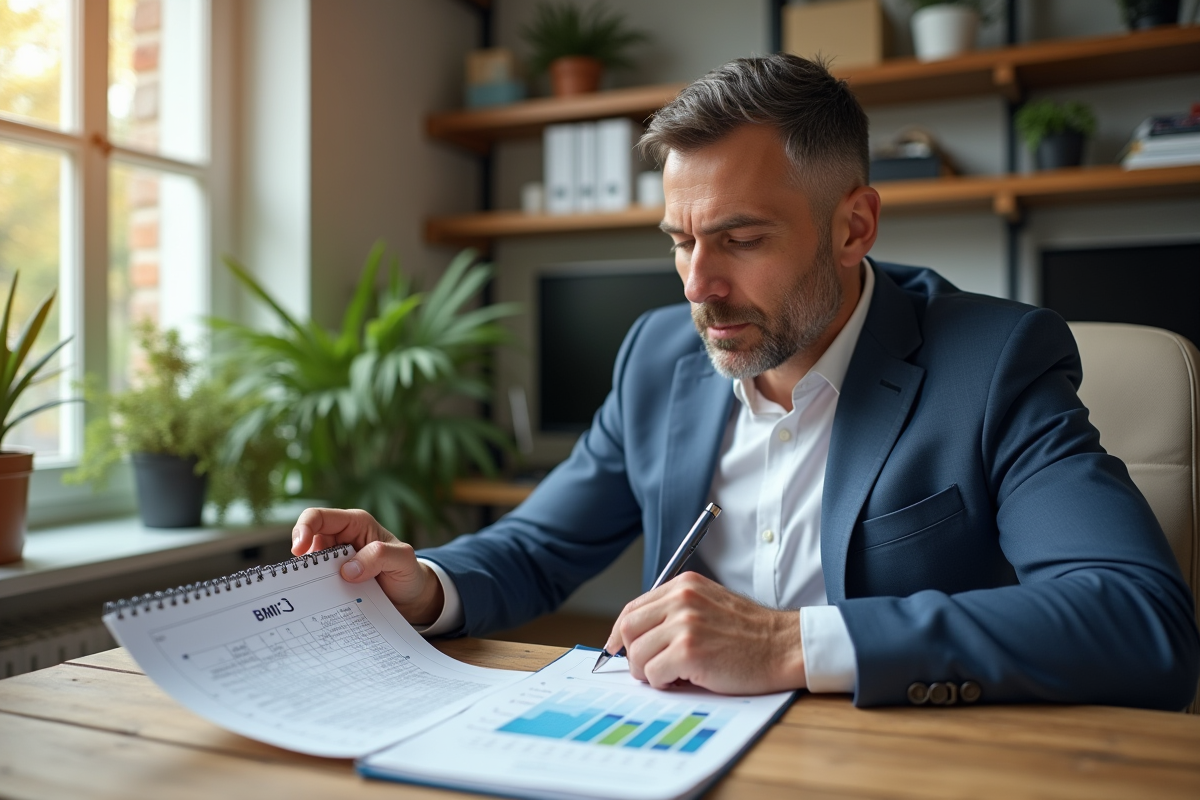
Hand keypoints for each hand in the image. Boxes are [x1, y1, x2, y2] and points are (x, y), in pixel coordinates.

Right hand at [290, 508, 444, 625]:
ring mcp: (335, 561)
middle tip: (309, 582)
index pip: (319, 517)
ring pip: (309, 566)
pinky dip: (315, 592)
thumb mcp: (403, 559)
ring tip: (319, 595)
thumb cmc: (407, 571)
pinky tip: (322, 603)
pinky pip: (316, 584)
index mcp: (355, 524)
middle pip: (307, 542)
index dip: (303, 529)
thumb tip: (348, 570)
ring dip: (309, 579)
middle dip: (303, 561)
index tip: (299, 551)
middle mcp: (341, 539)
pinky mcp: (333, 580)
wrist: (410, 596)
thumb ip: (381, 556)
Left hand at [604, 572, 805, 693]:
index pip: (634, 607)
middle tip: (648, 669)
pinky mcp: (689, 652)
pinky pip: (654, 674)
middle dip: (631, 654)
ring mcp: (685, 624)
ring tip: (673, 675)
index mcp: (684, 585)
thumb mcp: (709, 605)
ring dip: (649, 672)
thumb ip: (676, 612)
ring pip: (638, 654)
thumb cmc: (750, 633)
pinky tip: (684, 681)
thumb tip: (638, 636)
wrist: (784, 646)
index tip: (617, 649)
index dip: (620, 632)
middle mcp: (681, 599)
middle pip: (628, 628)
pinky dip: (663, 683)